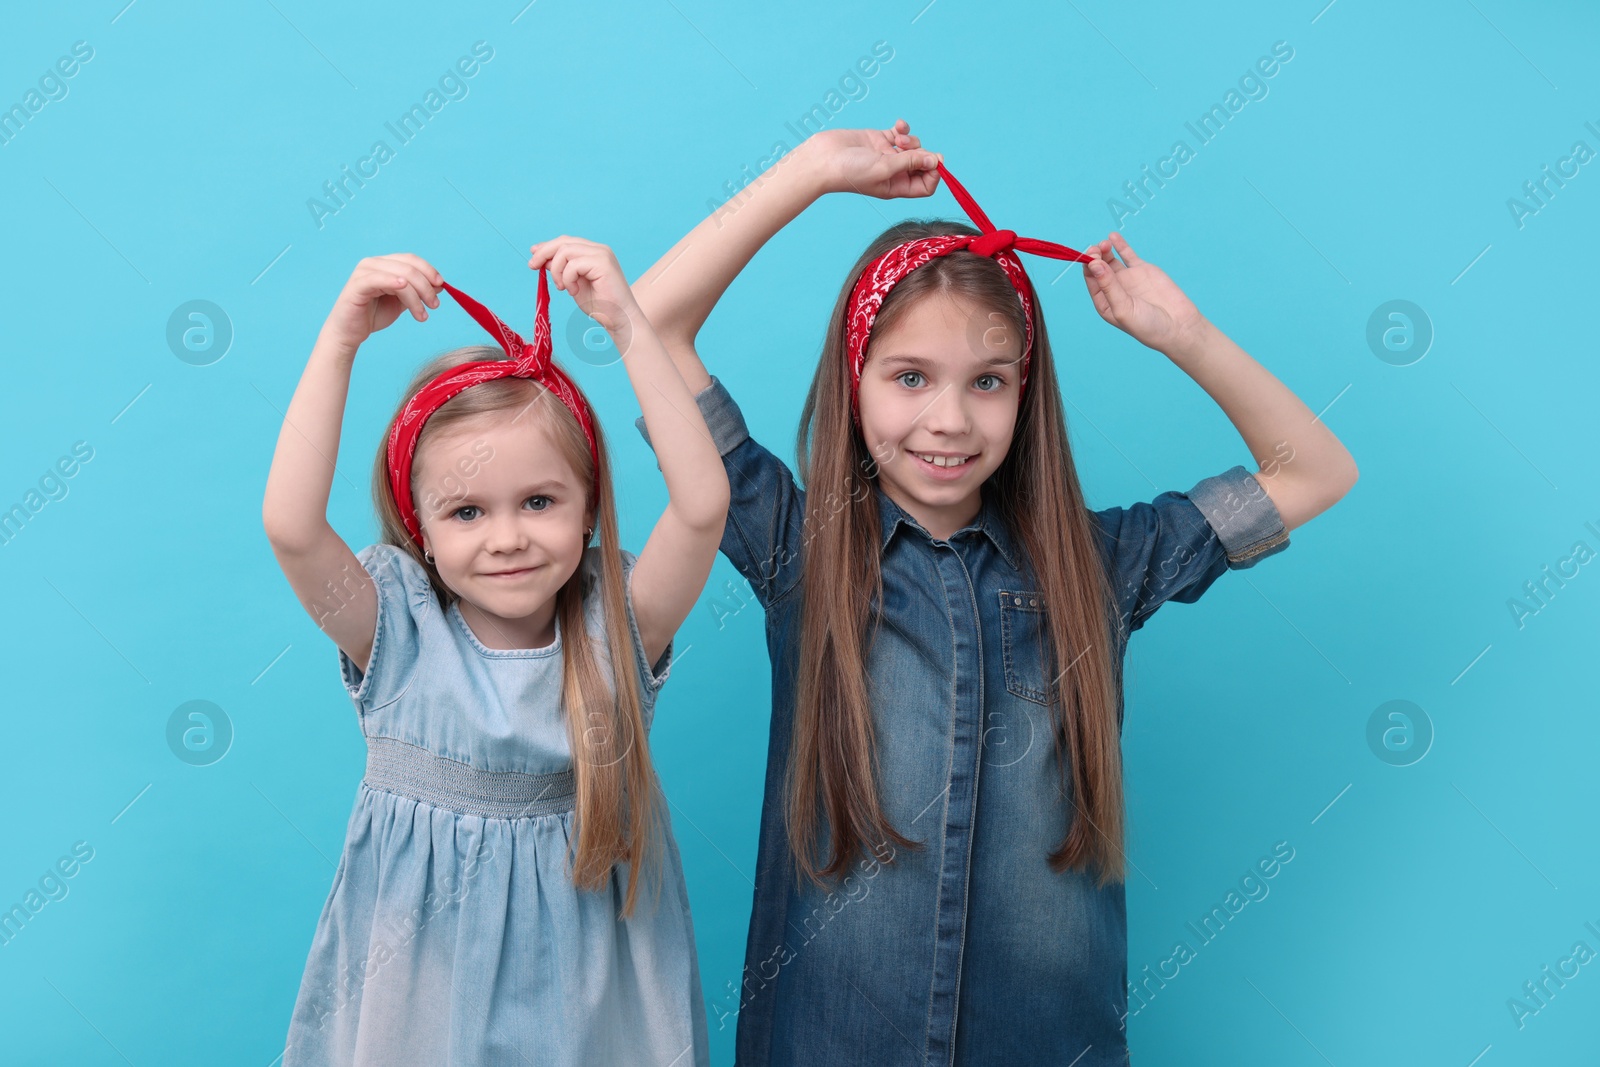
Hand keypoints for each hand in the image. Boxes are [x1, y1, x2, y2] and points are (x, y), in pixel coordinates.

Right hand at [319, 253, 443, 352]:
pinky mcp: (357, 284)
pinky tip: (403, 289)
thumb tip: (440, 285)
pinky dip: (394, 283)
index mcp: (385, 264)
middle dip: (426, 287)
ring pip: (401, 276)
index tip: (442, 286)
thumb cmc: (374, 315)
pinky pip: (379, 279)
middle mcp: (374, 263)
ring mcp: (364, 272)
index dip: (429, 270)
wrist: (350, 332)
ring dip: (416, 296)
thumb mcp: (403, 302)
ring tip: (422, 315)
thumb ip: (418, 292)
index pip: (412, 260)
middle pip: (409, 267)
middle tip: (434, 305)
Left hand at [528, 236, 640, 346]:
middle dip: (544, 253)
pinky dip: (568, 279)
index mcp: (593, 252)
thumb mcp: (573, 283)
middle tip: (533, 267)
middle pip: (563, 242)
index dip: (547, 247)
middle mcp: (599, 249)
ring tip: (562, 288)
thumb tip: (543, 258)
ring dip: (558, 271)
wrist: (619, 319)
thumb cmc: (600, 305)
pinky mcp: (603, 263)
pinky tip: (574, 291)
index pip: (565, 242)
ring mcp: (602, 254)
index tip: (533, 256)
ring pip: (565, 251)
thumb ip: (562, 269)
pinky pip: (573, 265)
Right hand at [804, 119, 942, 198]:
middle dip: (922, 153)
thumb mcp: (885, 169)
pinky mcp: (880, 140)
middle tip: (911, 148)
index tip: (934, 161)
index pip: (926, 185)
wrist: (823, 159)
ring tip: (897, 139)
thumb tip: (936, 160)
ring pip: (914, 146)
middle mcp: (895, 173)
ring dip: (911, 140)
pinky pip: (901, 132)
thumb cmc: (850, 171)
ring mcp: (888, 155)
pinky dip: (903, 128)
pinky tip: (898, 125)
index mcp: (897, 187)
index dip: (934, 173)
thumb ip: (910, 163)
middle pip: (923, 164)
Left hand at [1082, 233, 1209, 355]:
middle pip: (1098, 267)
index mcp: (1104, 302)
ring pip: (1110, 260)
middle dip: (1095, 256)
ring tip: (1104, 243)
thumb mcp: (1123, 308)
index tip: (1090, 257)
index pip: (1091, 279)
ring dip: (1104, 250)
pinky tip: (1112, 236)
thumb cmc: (1148, 325)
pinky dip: (1120, 245)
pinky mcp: (1142, 270)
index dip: (1088, 266)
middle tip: (1097, 248)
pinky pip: (1127, 255)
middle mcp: (1113, 289)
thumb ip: (1108, 285)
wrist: (1177, 325)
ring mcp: (1127, 278)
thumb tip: (1093, 263)